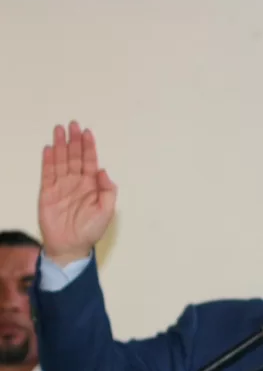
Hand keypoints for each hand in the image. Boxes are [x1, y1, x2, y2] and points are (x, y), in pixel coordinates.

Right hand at [38, 122, 117, 265]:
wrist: (71, 246)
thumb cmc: (91, 230)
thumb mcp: (107, 211)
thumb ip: (108, 191)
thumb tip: (103, 171)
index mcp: (91, 186)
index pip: (89, 161)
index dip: (89, 147)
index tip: (88, 132)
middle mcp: (76, 183)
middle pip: (74, 157)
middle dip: (74, 141)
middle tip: (73, 124)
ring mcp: (61, 186)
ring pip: (60, 161)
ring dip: (60, 146)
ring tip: (59, 130)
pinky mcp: (47, 193)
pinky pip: (47, 173)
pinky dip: (48, 161)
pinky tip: (49, 148)